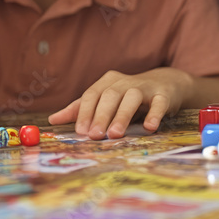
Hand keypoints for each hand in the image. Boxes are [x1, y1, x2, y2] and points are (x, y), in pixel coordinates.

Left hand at [47, 68, 190, 139]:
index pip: (92, 94)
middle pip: (109, 95)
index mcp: (108, 82)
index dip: (84, 112)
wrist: (165, 84)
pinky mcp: (163, 95)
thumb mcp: (105, 100)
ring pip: (131, 98)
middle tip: (94, 136)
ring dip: (122, 115)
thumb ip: (80, 110)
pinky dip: (154, 114)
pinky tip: (149, 127)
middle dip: (100, 116)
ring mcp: (144, 87)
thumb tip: (53, 120)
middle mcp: (124, 82)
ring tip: (114, 134)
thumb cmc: (128, 97)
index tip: (80, 131)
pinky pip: (158, 103)